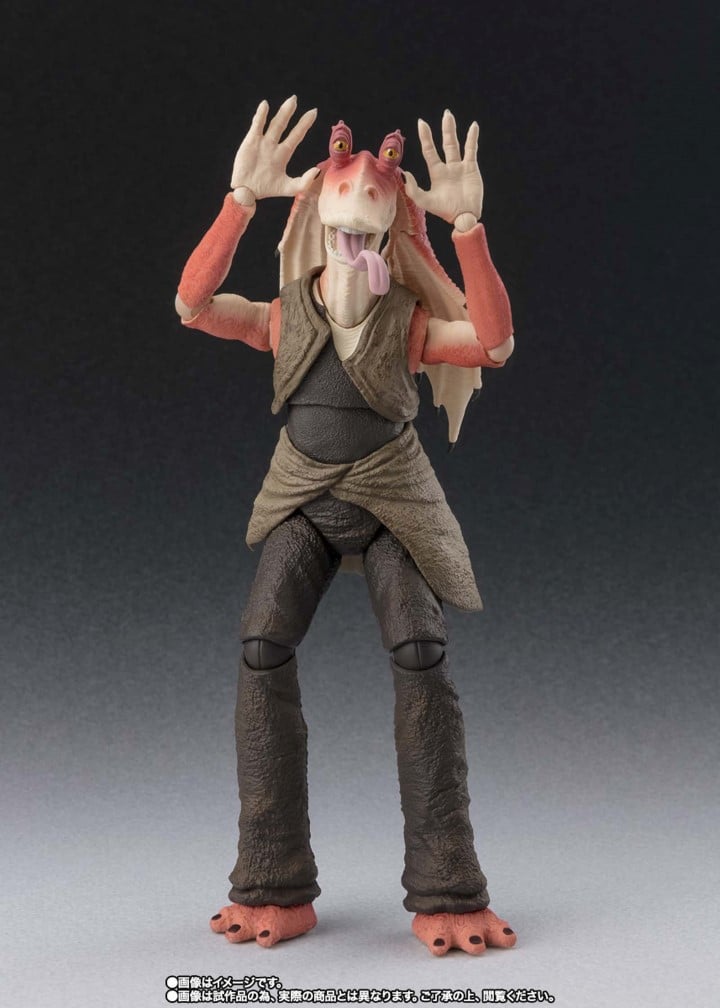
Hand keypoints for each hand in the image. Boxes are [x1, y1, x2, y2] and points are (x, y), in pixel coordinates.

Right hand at [231, 96, 317, 199]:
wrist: (247, 192)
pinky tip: (265, 105)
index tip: (313, 112)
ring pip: (273, 123)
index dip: (304, 124)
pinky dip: (261, 115)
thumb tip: (316, 171)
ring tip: (289, 101)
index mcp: (283, 154)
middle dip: (289, 112)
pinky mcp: (251, 141)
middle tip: (294, 98)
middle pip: (284, 125)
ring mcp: (262, 142)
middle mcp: (274, 146)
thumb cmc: (268, 190)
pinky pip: (257, 125)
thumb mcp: (289, 188)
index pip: (296, 135)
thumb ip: (304, 181)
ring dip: (281, 112)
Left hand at [402, 110, 482, 224]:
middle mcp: (448, 167)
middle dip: (445, 129)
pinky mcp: (471, 169)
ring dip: (454, 131)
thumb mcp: (425, 201)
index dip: (426, 137)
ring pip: (456, 145)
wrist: (464, 217)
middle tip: (445, 113)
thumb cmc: (445, 211)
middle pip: (445, 144)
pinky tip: (473, 126)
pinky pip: (471, 150)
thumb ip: (414, 190)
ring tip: (450, 116)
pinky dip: (472, 138)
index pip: (429, 151)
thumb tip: (406, 174)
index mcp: (436, 173)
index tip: (421, 123)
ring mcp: (460, 167)